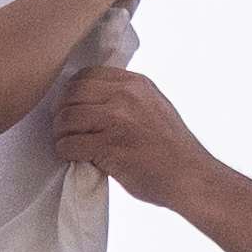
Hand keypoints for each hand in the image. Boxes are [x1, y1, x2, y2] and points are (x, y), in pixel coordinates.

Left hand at [53, 66, 211, 201]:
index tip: (70, 107)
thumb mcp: (154, 107)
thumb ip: (128, 98)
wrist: (191, 177)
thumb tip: (93, 100)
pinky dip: (65, 151)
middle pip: (72, 93)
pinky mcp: (110, 145)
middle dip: (61, 111)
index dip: (71, 92)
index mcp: (135, 83)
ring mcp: (117, 119)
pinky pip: (70, 143)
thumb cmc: (173, 149)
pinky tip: (73, 157)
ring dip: (61, 133)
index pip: (86, 75)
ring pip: (67, 117)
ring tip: (67, 143)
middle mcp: (126, 95)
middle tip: (64, 128)